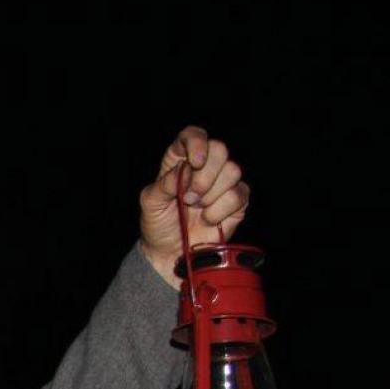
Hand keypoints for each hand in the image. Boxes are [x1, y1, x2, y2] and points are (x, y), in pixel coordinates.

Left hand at [138, 126, 250, 287]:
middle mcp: (205, 166)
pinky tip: (208, 219)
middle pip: (220, 149)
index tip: (195, 161)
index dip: (197, 142)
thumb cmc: (158, 224)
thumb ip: (163, 184)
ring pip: (233, 170)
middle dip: (205, 176)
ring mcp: (223, 183)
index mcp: (180, 160)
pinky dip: (220, 210)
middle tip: (189, 198)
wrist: (170, 253)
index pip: (193, 135)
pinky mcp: (237, 201)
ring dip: (211, 195)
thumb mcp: (150, 202)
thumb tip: (185, 171)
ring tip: (196, 209)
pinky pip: (239, 194)